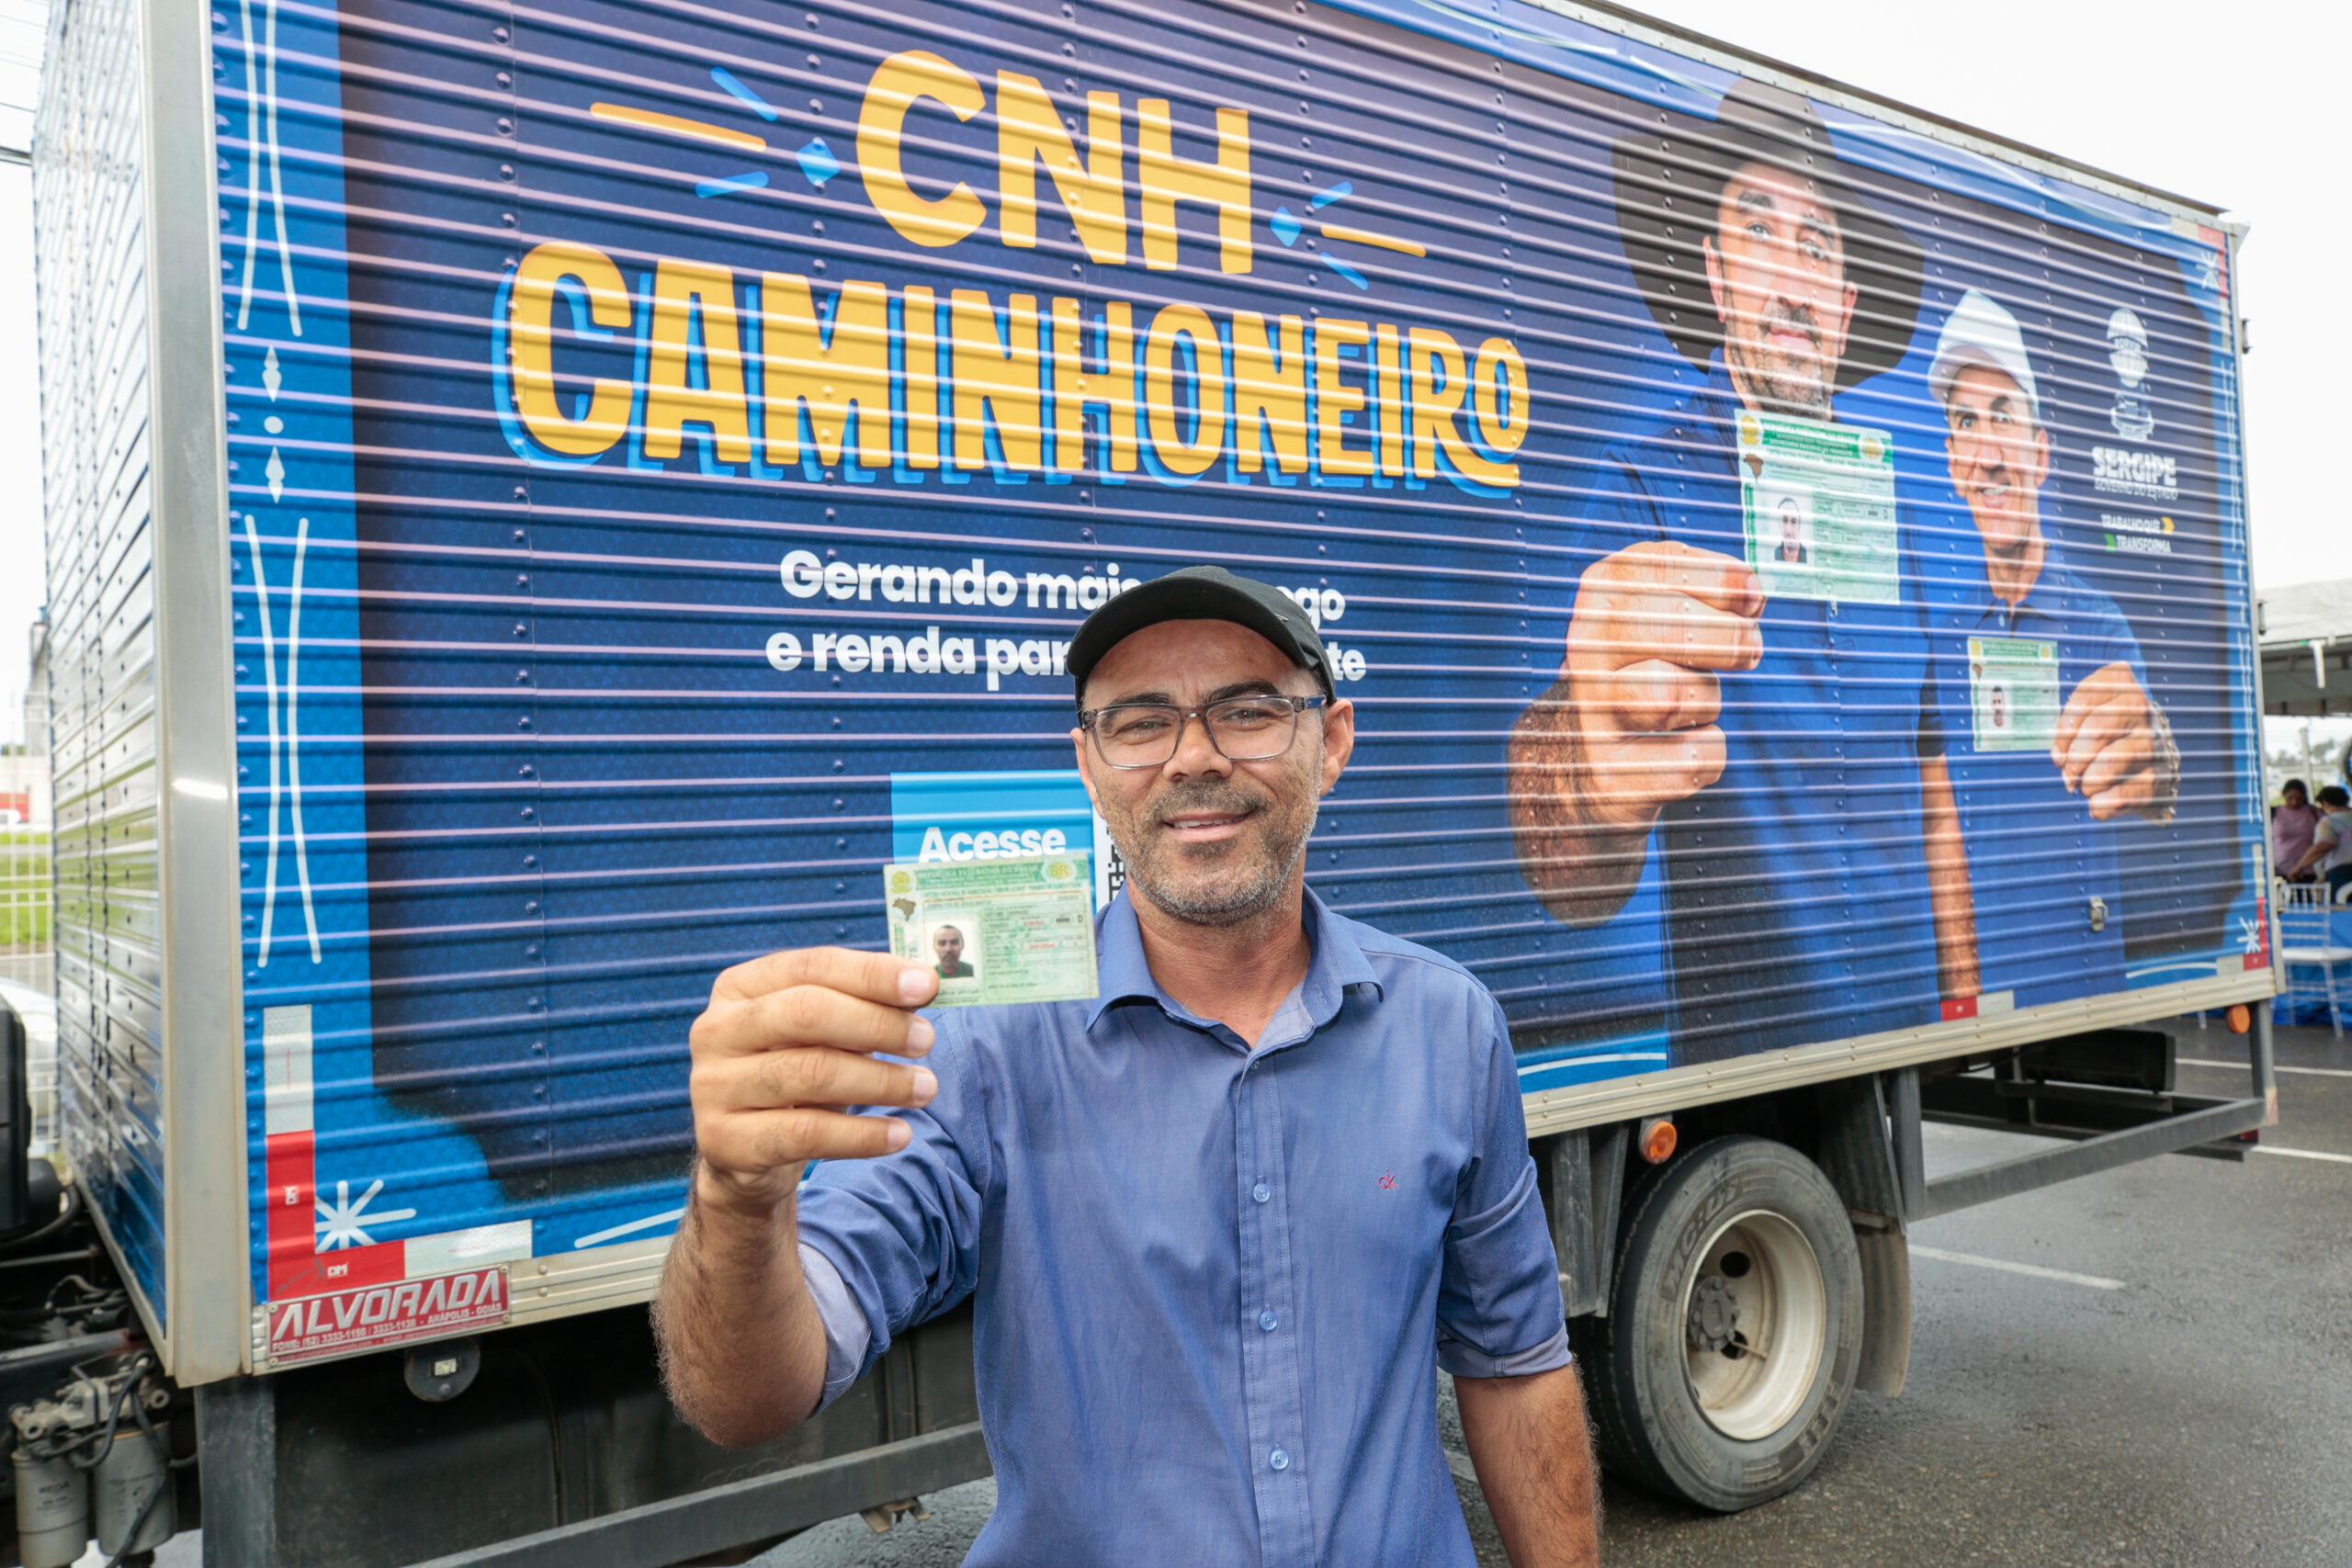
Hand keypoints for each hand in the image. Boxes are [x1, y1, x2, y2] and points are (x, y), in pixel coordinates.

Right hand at [688, 948, 940, 1213]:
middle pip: (806, 1013)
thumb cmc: (794, 1074)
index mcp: (739, 987)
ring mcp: (713, 1087)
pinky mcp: (724, 1141)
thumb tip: (923, 986)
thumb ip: (862, 1005)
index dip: (872, 974)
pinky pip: (806, 1134)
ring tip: (925, 1087)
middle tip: (926, 1039)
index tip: (927, 985)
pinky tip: (899, 1133)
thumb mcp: (820, 1034)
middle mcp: (716, 1030)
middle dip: (876, 1023)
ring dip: (880, 1081)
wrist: (745, 1152)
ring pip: (811, 1074)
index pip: (811, 966)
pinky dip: (862, 1135)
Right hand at [1560, 540, 1764, 830]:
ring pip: (1673, 695)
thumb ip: (1706, 587)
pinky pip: (1694, 757)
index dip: (1722, 580)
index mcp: (1600, 593)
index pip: (1665, 565)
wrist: (1581, 754)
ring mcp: (1591, 712)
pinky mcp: (1612, 775)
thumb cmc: (1642, 666)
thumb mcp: (1661, 610)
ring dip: (1707, 700)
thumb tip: (1751, 591)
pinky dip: (1707, 752)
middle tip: (1749, 651)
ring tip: (1695, 704)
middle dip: (1730, 640)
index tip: (1750, 599)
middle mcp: (1585, 646)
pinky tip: (1683, 746)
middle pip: (1674, 627)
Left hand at [2051, 662, 2174, 820]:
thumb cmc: (2109, 736)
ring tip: (2084, 786)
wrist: (2151, 763)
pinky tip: (2099, 801)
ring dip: (2086, 783)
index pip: (2086, 697)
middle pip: (2098, 731)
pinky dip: (2099, 805)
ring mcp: (2155, 745)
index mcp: (2124, 688)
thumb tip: (2061, 758)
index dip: (2064, 729)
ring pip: (2108, 766)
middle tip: (2068, 773)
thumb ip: (2068, 728)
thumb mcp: (2088, 717)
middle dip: (2074, 759)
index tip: (2058, 750)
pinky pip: (2119, 797)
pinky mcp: (2157, 780)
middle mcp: (2143, 712)